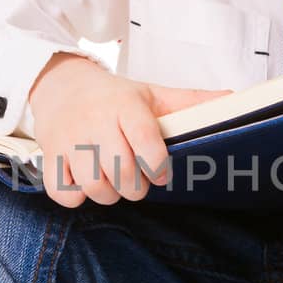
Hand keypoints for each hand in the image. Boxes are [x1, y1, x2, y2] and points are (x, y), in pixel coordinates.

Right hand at [28, 53, 233, 207]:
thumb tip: (233, 98)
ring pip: (94, 187)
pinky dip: (77, 196)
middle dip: (136, 187)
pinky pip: (64, 193)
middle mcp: (96, 122)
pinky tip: (85, 184)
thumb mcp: (151, 94)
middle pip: (121, 172)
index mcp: (125, 106)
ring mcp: (70, 141)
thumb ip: (189, 102)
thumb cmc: (113, 97)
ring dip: (110, 194)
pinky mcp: (50, 156)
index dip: (158, 165)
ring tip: (113, 182)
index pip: (146, 140)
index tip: (161, 171)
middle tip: (138, 180)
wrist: (60, 85)